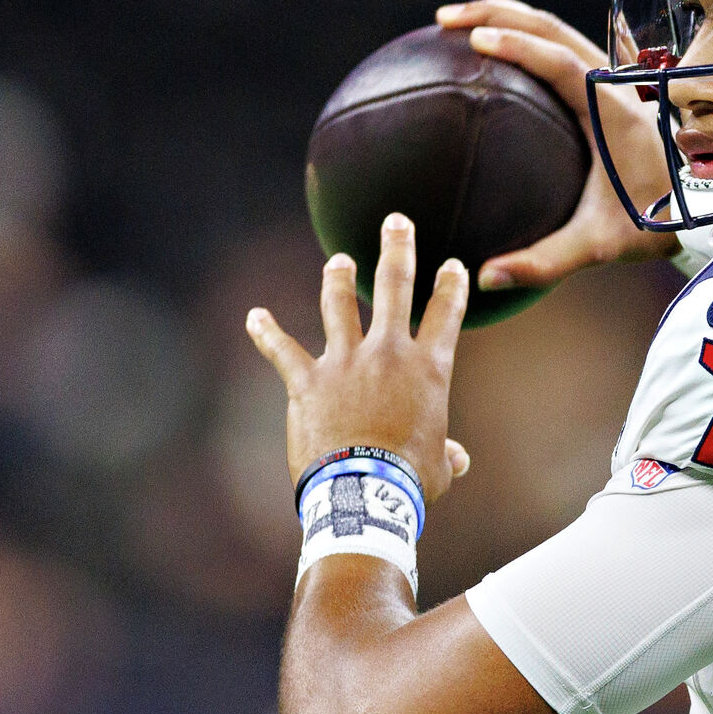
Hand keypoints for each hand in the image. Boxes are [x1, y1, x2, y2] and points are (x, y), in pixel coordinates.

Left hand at [246, 214, 471, 503]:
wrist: (364, 492)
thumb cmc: (409, 483)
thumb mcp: (438, 467)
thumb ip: (446, 453)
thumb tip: (457, 459)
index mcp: (428, 369)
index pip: (445, 314)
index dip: (451, 286)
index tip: (453, 266)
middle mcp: (388, 353)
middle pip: (395, 286)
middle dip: (397, 249)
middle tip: (396, 221)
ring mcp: (345, 362)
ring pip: (339, 305)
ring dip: (338, 279)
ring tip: (338, 260)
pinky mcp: (307, 380)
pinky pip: (282, 350)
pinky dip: (266, 333)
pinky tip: (255, 316)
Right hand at [436, 0, 678, 288]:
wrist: (700, 210)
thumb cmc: (653, 225)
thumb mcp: (599, 246)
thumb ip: (544, 262)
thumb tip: (486, 276)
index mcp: (611, 110)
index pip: (560, 62)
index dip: (518, 45)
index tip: (476, 39)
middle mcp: (613, 84)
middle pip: (550, 28)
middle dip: (495, 14)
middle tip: (445, 19)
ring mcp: (611, 80)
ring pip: (555, 31)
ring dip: (507, 20)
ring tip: (459, 26)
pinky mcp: (606, 88)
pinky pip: (559, 50)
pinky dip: (523, 41)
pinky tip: (489, 58)